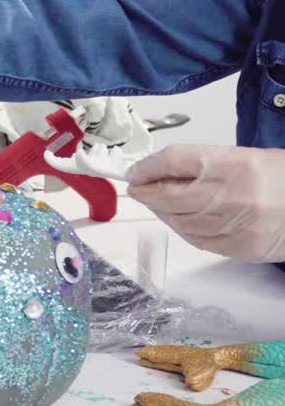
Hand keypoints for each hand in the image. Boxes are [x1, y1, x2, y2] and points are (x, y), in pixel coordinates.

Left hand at [126, 144, 284, 261]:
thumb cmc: (278, 177)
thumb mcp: (238, 157)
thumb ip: (196, 164)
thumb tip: (153, 171)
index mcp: (235, 165)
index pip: (175, 161)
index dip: (148, 168)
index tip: (134, 172)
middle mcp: (235, 195)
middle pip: (171, 196)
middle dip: (148, 193)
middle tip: (138, 189)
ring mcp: (238, 225)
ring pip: (180, 221)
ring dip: (161, 213)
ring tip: (157, 203)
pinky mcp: (241, 248)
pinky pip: (197, 240)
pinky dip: (181, 229)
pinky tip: (178, 220)